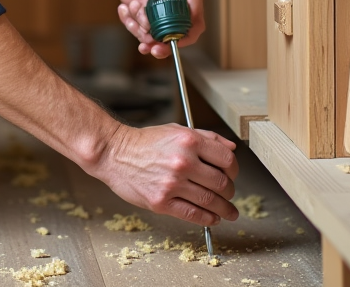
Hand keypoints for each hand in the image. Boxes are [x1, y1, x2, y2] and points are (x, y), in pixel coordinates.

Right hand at [91, 124, 238, 225]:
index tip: (232, 175)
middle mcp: (183, 162)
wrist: (114, 153)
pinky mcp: (161, 201)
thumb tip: (231, 149)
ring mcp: (172, 183)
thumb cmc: (145, 142)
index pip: (227, 160)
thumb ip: (206, 137)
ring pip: (210, 201)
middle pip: (222, 183)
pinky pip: (193, 214)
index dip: (234, 170)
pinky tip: (213, 218)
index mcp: (189, 141)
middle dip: (230, 191)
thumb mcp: (176, 130)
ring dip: (225, 209)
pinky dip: (208, 219)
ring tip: (229, 212)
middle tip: (229, 195)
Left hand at [111, 0, 204, 58]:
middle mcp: (181, 3)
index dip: (185, 31)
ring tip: (129, 7)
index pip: (195, 15)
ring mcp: (165, 13)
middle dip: (162, 41)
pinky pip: (143, 33)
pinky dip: (131, 26)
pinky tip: (124, 8)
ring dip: (141, 29)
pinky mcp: (150, 19)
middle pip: (181, 33)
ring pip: (159, 36)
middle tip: (148, 46)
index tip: (169, 39)